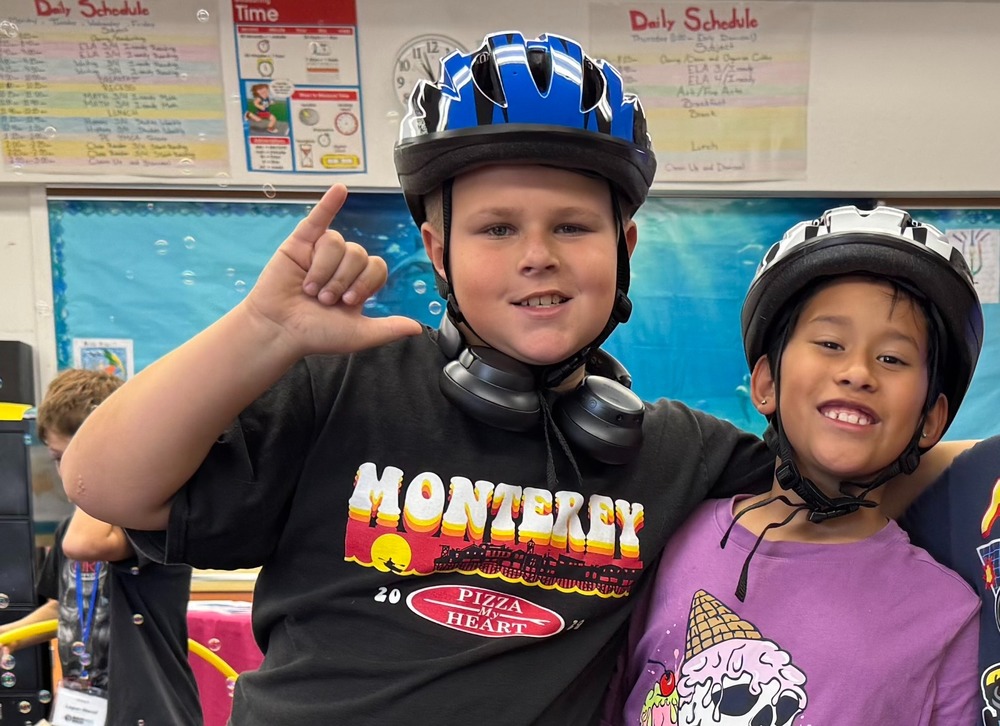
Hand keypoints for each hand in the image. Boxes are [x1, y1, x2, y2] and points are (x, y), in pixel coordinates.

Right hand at [244, 184, 423, 357]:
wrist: (279, 330)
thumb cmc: (315, 334)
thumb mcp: (358, 334)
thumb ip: (388, 328)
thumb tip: (418, 328)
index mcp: (356, 283)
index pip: (376, 266)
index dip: (366, 282)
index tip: (349, 301)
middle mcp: (341, 265)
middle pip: (358, 254)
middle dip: (342, 280)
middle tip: (324, 299)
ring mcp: (320, 252)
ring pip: (337, 243)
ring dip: (325, 269)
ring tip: (310, 288)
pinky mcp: (299, 243)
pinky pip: (318, 218)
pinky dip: (329, 203)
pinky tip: (340, 190)